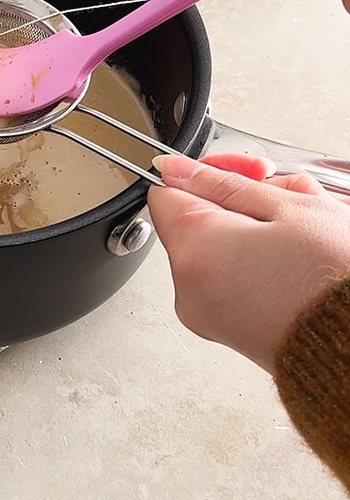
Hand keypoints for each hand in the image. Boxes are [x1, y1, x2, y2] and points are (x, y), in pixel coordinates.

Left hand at [147, 152, 349, 371]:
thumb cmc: (337, 283)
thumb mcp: (290, 209)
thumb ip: (224, 184)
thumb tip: (176, 169)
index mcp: (193, 250)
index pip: (167, 192)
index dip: (209, 175)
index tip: (247, 172)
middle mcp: (187, 287)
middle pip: (196, 222)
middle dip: (244, 205)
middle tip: (293, 203)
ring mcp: (206, 314)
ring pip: (219, 250)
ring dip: (258, 234)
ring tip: (305, 239)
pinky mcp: (227, 330)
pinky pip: (231, 280)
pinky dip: (260, 264)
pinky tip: (298, 264)